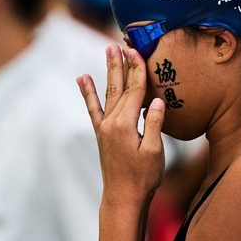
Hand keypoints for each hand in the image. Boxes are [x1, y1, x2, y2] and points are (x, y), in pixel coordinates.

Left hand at [76, 45, 165, 207]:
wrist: (123, 197)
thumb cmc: (143, 177)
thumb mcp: (155, 152)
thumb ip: (154, 124)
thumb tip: (157, 100)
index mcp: (126, 124)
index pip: (135, 90)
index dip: (137, 70)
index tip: (137, 50)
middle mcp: (111, 122)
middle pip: (120, 86)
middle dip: (122, 63)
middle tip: (121, 43)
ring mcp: (104, 126)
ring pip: (108, 92)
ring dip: (109, 71)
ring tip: (108, 51)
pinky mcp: (101, 133)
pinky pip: (93, 108)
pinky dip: (88, 92)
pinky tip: (82, 78)